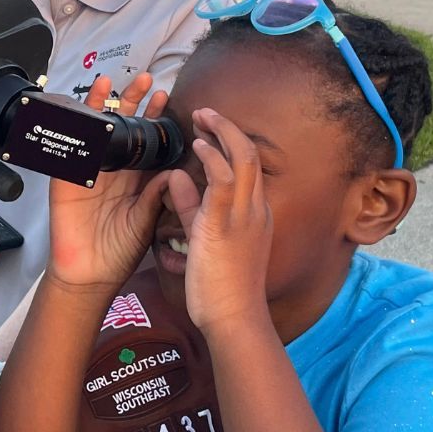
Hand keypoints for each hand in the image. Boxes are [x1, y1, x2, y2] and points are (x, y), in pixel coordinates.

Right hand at [46, 73, 169, 292]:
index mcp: (134, 180)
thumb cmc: (119, 252)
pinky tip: (80, 111)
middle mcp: (113, 172)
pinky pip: (70, 150)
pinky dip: (74, 131)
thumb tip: (173, 169)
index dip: (154, 120)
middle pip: (122, 129)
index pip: (146, 141)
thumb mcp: (145, 221)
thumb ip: (157, 195)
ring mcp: (89, 174)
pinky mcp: (67, 181)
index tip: (166, 99)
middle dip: (132, 103)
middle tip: (145, 79)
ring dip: (102, 107)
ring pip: (96, 132)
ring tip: (111, 81)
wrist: (91, 276)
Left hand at [166, 108, 272, 334]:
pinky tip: (199, 145)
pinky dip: (213, 158)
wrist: (234, 319)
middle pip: (250, 155)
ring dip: (222, 133)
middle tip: (205, 113)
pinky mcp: (226, 225)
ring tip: (201, 117)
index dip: (229, 143)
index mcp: (254, 214)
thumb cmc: (222, 288)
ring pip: (243, 159)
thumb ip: (192, 207)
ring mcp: (244, 216)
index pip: (247, 168)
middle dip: (228, 128)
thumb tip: (177, 178)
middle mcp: (255, 209)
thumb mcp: (205, 239)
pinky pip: (224, 181)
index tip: (209, 130)